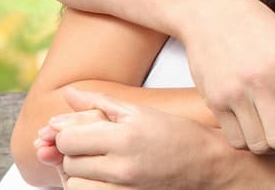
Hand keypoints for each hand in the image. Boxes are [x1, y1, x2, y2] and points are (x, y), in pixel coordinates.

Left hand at [49, 87, 235, 189]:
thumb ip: (99, 103)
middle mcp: (121, 168)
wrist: (207, 165)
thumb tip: (69, 94)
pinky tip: (106, 177)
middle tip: (95, 144)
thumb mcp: (140, 111)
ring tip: (101, 162)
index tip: (79, 129)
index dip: (67, 132)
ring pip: (75, 185)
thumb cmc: (177, 134)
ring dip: (81, 174)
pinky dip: (91, 187)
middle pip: (69, 163)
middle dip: (75, 152)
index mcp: (124, 137)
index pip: (67, 139)